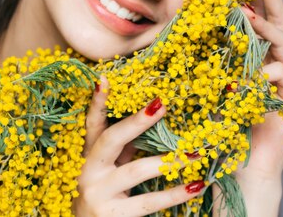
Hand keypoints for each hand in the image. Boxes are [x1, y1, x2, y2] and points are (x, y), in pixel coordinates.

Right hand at [73, 76, 205, 216]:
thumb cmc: (102, 196)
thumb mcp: (107, 170)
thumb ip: (123, 149)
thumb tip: (150, 119)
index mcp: (87, 155)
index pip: (92, 124)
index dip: (97, 103)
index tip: (104, 80)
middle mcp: (89, 171)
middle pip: (111, 139)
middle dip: (136, 122)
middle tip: (161, 106)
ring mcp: (99, 193)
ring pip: (135, 170)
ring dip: (167, 160)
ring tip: (194, 153)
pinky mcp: (113, 215)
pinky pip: (148, 201)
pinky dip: (174, 194)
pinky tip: (195, 186)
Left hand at [227, 0, 282, 215]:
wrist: (237, 162)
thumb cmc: (219, 122)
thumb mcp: (209, 80)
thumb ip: (210, 53)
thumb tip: (188, 20)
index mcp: (258, 56)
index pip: (260, 17)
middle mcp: (278, 62)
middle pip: (276, 20)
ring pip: (278, 42)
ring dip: (259, 28)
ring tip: (243, 14)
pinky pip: (281, 73)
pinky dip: (262, 71)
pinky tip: (248, 77)